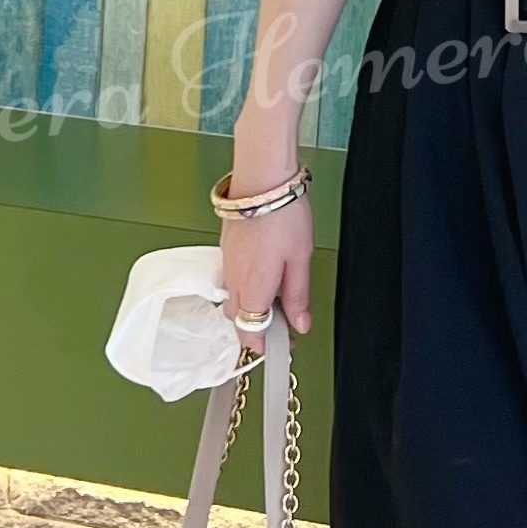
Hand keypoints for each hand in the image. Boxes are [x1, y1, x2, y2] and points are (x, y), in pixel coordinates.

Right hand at [219, 200, 314, 341]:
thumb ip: (298, 296)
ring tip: (276, 298)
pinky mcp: (225, 252)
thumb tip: (300, 324)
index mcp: (254, 289)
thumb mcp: (301, 260)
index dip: (267, 347)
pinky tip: (264, 276)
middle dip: (258, 329)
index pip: (251, 333)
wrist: (261, 180)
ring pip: (233, 302)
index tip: (284, 347)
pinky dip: (246, 289)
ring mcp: (226, 266)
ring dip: (251, 308)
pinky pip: (231, 282)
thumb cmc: (283, 215)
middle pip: (239, 321)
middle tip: (285, 324)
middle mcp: (234, 282)